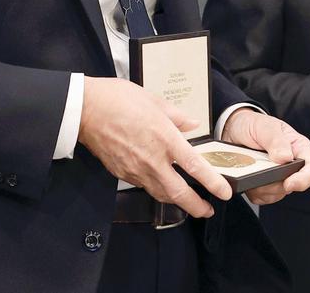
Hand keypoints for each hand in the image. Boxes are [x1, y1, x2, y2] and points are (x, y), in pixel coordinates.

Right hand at [78, 77, 231, 217]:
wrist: (85, 109)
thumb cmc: (118, 99)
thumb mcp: (154, 100)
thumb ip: (177, 116)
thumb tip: (192, 124)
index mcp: (165, 138)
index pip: (194, 167)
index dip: (212, 182)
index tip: (224, 192)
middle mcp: (152, 159)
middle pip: (178, 192)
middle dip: (196, 206)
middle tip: (207, 210)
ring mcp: (135, 169)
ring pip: (160, 193)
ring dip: (176, 200)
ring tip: (188, 201)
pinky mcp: (122, 173)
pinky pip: (143, 185)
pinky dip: (156, 188)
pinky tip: (160, 184)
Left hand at [219, 108, 309, 204]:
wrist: (234, 130)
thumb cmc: (253, 125)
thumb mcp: (265, 126)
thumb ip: (276, 140)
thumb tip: (285, 158)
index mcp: (299, 148)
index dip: (303, 180)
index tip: (288, 183)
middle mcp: (292, 165)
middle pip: (291, 186)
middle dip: (274, 181)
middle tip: (258, 166)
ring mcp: (279, 178)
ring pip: (276, 194)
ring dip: (261, 185)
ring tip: (251, 166)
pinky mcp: (266, 187)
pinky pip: (262, 198)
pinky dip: (253, 190)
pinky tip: (248, 174)